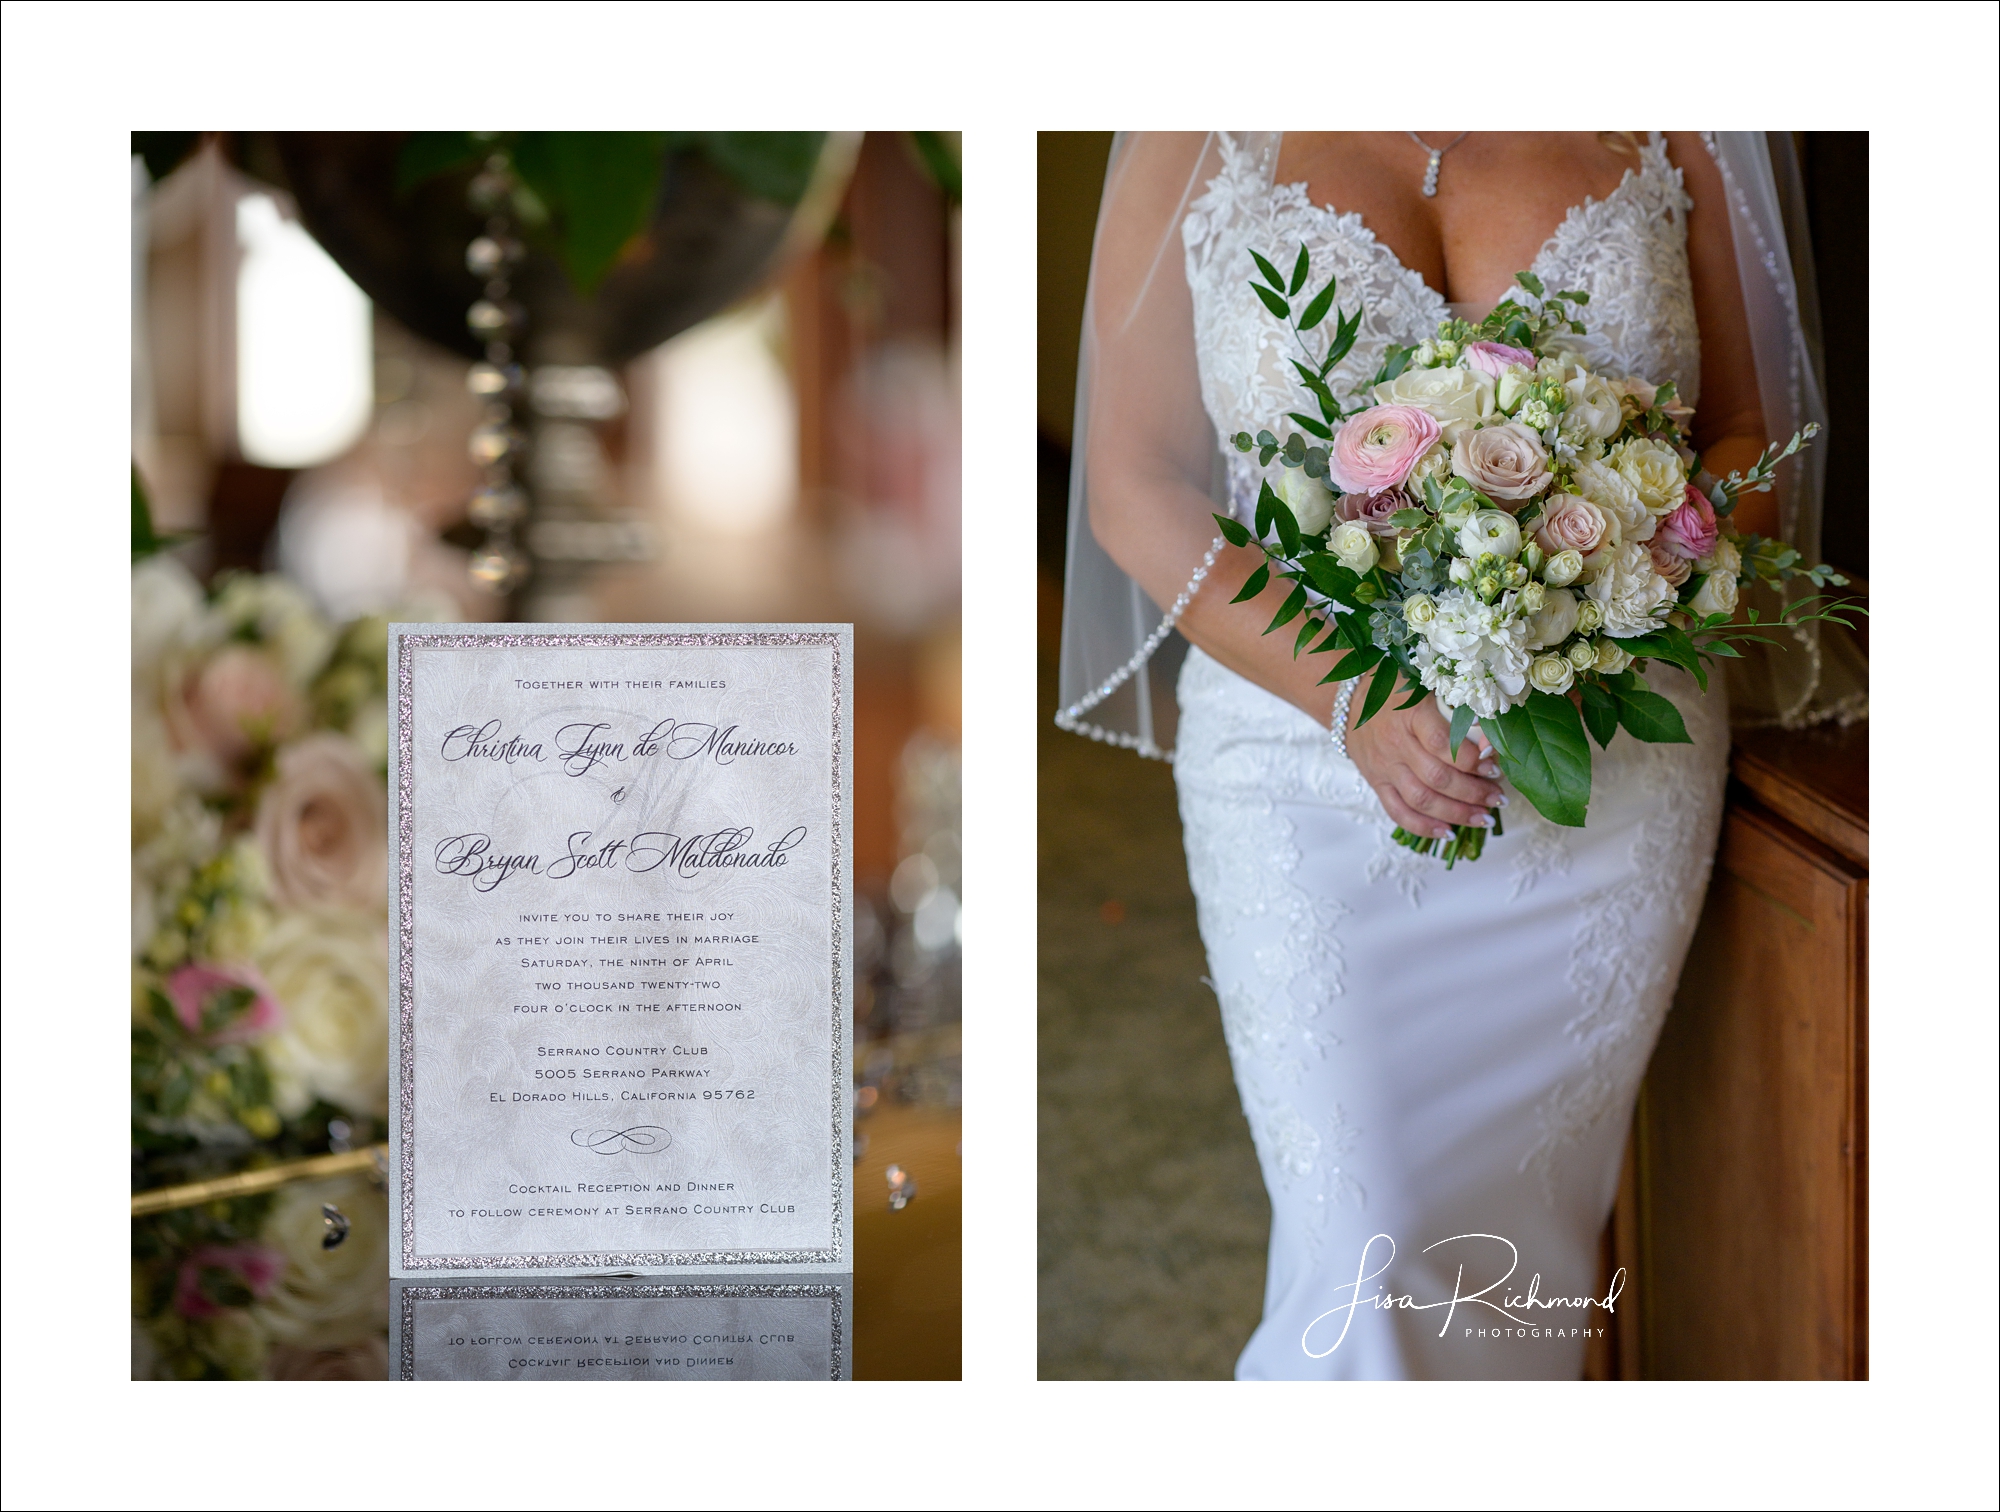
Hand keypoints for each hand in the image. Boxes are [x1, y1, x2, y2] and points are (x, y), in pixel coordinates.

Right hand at [1343, 674, 1504, 839]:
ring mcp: (1384, 767)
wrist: (1352, 702)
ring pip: (1421, 800)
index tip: (1494, 767)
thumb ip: (1461, 711)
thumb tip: (1492, 744)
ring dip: (1456, 813)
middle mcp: (1395, 744)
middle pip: (1436, 778)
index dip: (1471, 760)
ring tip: (1484, 817)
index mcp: (1410, 715)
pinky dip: (1423, 827)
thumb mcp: (1431, 689)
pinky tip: (1448, 832)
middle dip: (1473, 793)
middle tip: (1498, 797)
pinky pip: (1398, 812)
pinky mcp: (1377, 783)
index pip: (1442, 744)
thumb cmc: (1400, 691)